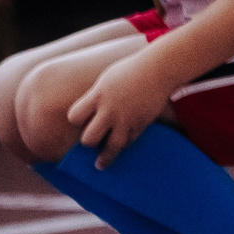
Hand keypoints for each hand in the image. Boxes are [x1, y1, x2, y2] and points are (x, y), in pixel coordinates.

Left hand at [66, 48, 176, 167]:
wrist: (159, 69)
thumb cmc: (130, 70)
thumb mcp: (106, 80)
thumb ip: (94, 97)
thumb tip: (85, 114)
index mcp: (98, 95)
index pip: (74, 117)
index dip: (76, 119)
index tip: (80, 119)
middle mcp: (110, 110)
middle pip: (89, 138)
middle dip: (88, 141)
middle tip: (91, 139)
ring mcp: (127, 119)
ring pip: (111, 147)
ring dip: (105, 157)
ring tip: (100, 164)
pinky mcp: (141, 124)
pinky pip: (129, 141)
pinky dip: (124, 144)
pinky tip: (122, 144)